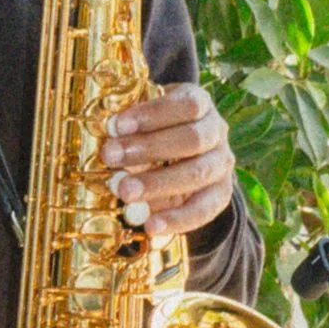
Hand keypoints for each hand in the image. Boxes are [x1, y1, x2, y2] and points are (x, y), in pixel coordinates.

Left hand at [103, 84, 237, 243]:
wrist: (180, 154)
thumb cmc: (153, 129)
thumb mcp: (144, 119)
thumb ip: (129, 127)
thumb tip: (106, 142)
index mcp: (199, 102)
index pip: (186, 104)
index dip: (153, 114)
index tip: (117, 125)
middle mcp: (217, 130)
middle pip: (192, 138)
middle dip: (149, 149)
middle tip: (111, 157)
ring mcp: (222, 163)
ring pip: (198, 173)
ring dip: (158, 184)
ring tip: (125, 193)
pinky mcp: (221, 194)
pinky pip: (204, 209)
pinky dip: (176, 219)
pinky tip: (150, 225)